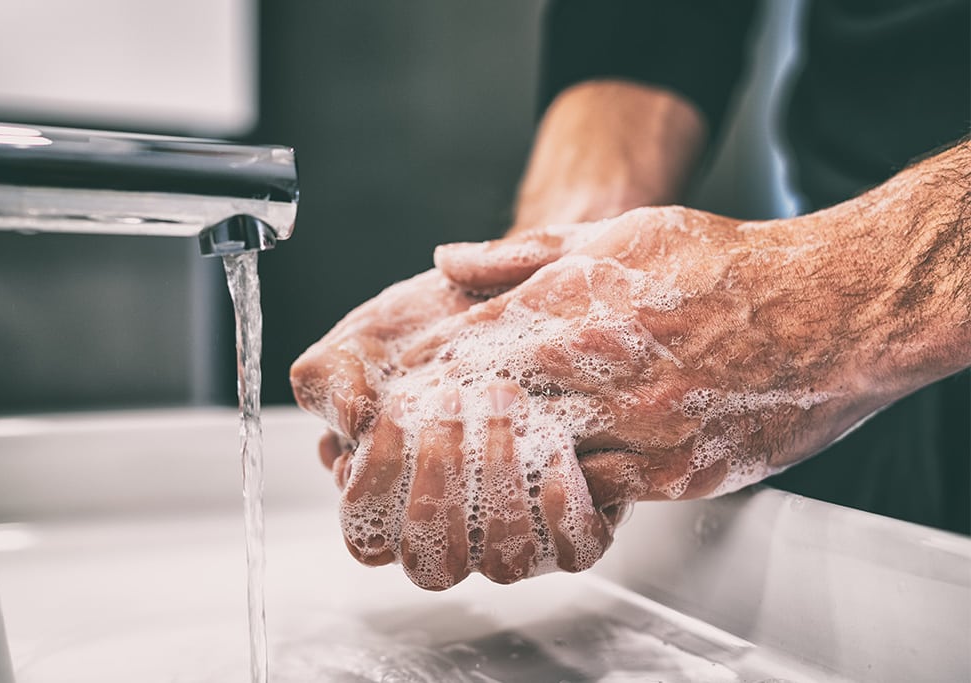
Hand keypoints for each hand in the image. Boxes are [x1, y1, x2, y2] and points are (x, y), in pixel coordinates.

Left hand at [323, 206, 895, 589]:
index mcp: (575, 309)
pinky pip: (600, 495)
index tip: (400, 384)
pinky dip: (568, 488)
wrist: (830, 313)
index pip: (468, 349)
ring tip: (479, 461)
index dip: (427, 370)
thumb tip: (449, 259)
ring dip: (503, 464)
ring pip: (537, 466)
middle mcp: (596, 375)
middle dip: (449, 424)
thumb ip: (525, 252)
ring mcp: (636, 430)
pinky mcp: (675, 475)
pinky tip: (553, 478)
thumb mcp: (620, 233)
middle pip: (489, 413)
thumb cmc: (726, 265)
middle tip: (420, 433)